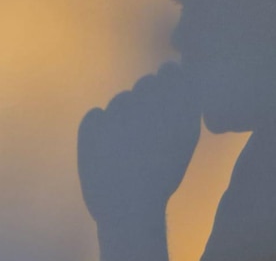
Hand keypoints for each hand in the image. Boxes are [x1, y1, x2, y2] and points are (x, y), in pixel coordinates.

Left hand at [78, 62, 200, 223]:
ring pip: (121, 101)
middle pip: (144, 85)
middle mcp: (146, 101)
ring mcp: (116, 111)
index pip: (169, 72)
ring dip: (124, 116)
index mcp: (174, 103)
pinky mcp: (91, 124)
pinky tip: (109, 150)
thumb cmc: (162, 174)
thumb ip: (183, 102)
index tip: (165, 106)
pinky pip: (96, 116)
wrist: (129, 208)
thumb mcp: (184, 137)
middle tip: (147, 134)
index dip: (167, 84)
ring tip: (129, 149)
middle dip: (146, 102)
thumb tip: (175, 68)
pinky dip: (100, 129)